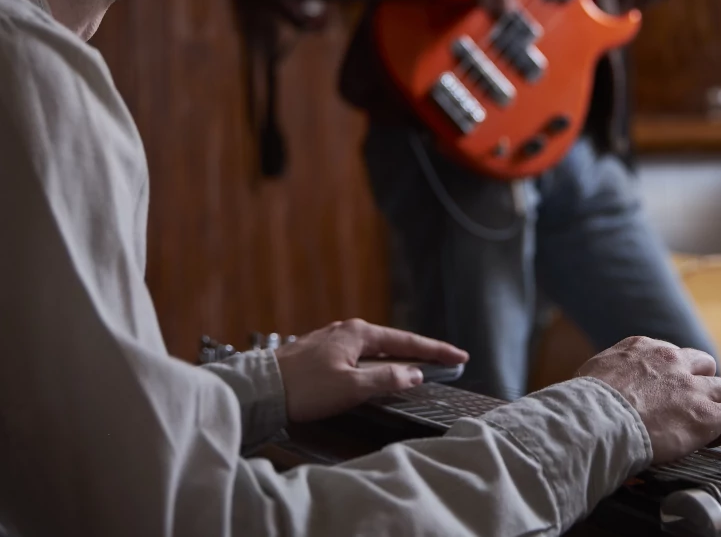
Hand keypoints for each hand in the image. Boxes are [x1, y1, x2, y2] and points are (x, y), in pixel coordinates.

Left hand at [274, 318, 468, 422]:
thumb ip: (386, 379)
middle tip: (447, 361)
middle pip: (393, 341)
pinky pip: (359, 355)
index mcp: (358, 333)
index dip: (436, 350)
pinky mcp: (320, 353)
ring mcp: (332, 340)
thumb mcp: (351, 388)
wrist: (260, 389)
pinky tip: (379, 371)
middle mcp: (346, 330)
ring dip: (398, 357)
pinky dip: (377, 362)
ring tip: (419, 366)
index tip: (460, 356)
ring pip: (375, 348)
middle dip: (420, 351)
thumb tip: (415, 373)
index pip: (407, 341)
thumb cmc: (305, 388)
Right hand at [576, 337, 720, 464]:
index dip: (674, 379)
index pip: (673, 356)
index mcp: (644, 348)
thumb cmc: (586, 404)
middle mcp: (673, 361)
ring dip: (720, 406)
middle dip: (701, 386)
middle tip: (689, 410)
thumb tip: (604, 391)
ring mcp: (692, 388)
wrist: (597, 419)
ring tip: (712, 427)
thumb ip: (611, 375)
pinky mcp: (706, 415)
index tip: (666, 397)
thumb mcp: (595, 373)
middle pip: (704, 367)